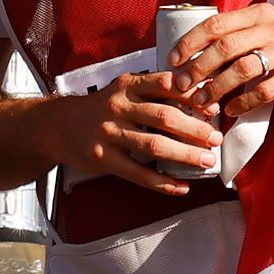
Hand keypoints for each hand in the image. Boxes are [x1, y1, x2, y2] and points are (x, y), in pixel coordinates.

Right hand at [37, 73, 223, 196]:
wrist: (57, 126)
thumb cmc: (100, 108)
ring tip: (206, 161)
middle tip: (216, 138)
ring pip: (154, 145)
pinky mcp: (103, 158)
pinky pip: (138, 173)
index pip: (166, 85)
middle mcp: (118, 106)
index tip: (213, 108)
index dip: (193, 97)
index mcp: (127, 85)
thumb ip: (154, 91)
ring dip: (185, 155)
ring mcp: (109, 133)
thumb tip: (200, 100)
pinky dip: (162, 182)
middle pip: (164, 116)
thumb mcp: (123, 89)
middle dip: (195, 129)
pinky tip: (181, 187)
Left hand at [164, 5, 273, 118]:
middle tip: (182, 86)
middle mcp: (271, 30)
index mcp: (261, 14)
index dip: (190, 42)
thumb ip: (246, 28)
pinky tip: (232, 110)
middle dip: (198, 68)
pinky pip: (265, 91)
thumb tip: (207, 46)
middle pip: (224, 46)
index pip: (217, 23)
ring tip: (203, 102)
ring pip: (242, 69)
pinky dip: (244, 102)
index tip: (173, 58)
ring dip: (217, 88)